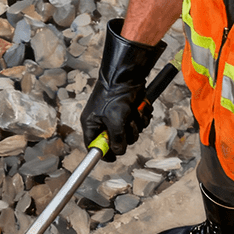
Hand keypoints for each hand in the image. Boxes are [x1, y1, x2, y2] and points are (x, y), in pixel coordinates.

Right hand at [80, 19, 165, 160]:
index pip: (94, 145)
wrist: (127, 75)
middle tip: (128, 125)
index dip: (104, 153)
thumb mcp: (115, 121)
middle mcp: (103, 121)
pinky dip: (141, 116)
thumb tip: (118, 151)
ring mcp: (117, 116)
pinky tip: (140, 108)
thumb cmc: (115, 95)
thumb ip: (116, 140)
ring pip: (130, 132)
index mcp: (92, 123)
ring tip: (134, 113)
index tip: (114, 158)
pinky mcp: (129, 111)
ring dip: (136, 124)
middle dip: (127, 134)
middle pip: (116, 141)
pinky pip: (138, 122)